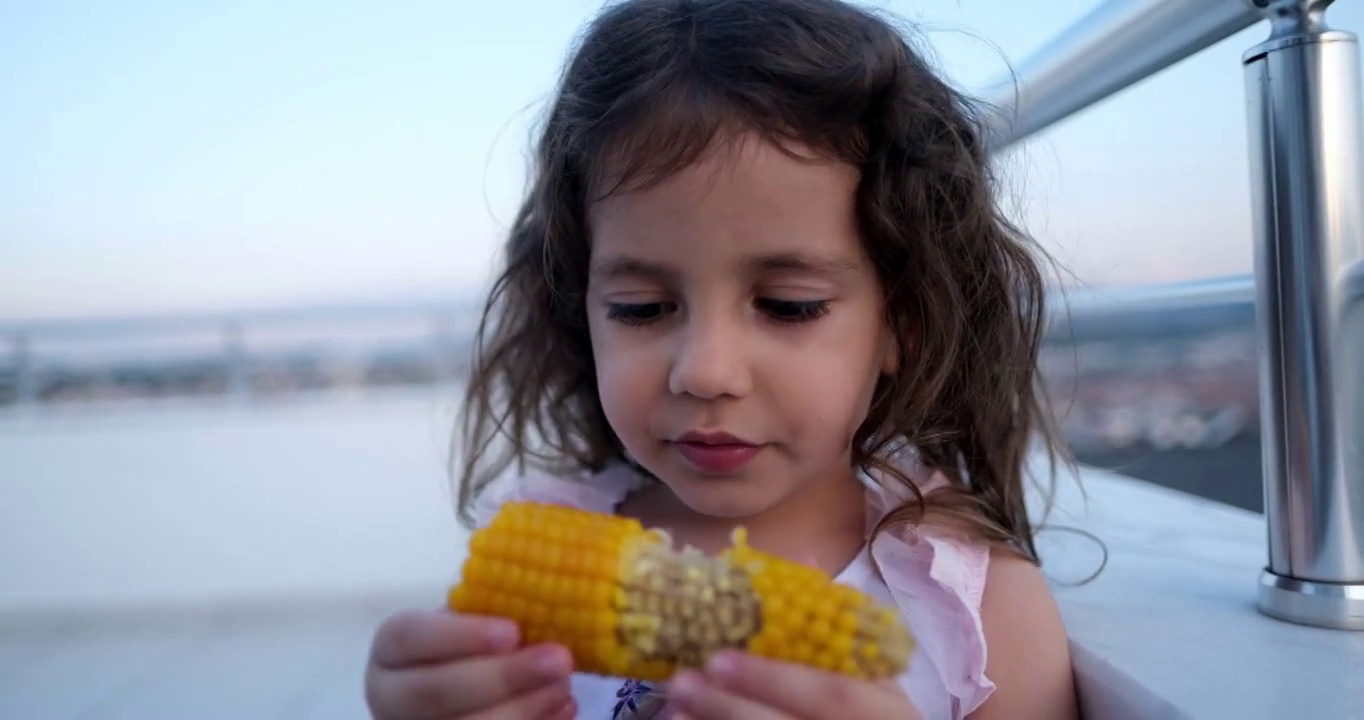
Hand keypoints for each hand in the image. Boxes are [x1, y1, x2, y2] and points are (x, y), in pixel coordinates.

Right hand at [364, 608, 576, 718]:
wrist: (465, 684)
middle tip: (559, 660)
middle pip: (435, 692)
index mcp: (392, 648)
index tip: (513, 631)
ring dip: (522, 709)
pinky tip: (564, 708)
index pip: (411, 636)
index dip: (461, 635)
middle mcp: (390, 695)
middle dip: (502, 677)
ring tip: (564, 686)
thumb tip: (547, 588)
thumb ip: (496, 606)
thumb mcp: (474, 619)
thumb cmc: (472, 643)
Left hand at [665, 650, 921, 719]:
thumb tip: (802, 560)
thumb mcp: (873, 674)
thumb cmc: (876, 713)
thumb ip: (839, 625)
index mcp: (883, 709)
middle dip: (731, 707)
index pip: (831, 695)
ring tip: (671, 709)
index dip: (773, 677)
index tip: (720, 658)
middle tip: (682, 682)